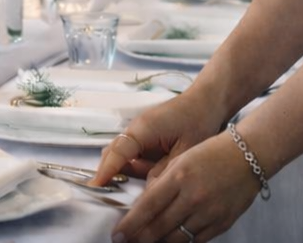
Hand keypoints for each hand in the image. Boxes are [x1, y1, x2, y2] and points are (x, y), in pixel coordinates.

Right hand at [91, 91, 225, 184]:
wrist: (208, 102)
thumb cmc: (198, 122)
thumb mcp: (185, 152)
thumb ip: (163, 173)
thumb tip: (147, 195)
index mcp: (143, 129)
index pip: (117, 152)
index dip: (106, 172)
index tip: (94, 189)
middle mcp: (135, 130)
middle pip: (113, 154)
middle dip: (108, 176)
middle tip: (106, 199)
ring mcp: (139, 134)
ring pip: (122, 157)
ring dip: (121, 174)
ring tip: (122, 196)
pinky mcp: (146, 139)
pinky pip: (133, 156)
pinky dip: (133, 170)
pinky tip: (141, 183)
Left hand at [107, 131, 260, 242]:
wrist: (249, 155)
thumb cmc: (213, 153)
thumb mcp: (182, 160)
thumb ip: (163, 183)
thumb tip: (144, 207)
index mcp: (180, 176)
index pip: (147, 207)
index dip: (130, 225)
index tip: (117, 234)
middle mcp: (193, 196)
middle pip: (159, 227)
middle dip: (139, 238)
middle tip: (126, 242)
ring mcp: (209, 212)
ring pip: (176, 238)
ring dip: (159, 242)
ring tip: (147, 242)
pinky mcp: (222, 223)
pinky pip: (196, 241)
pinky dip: (182, 242)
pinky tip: (173, 240)